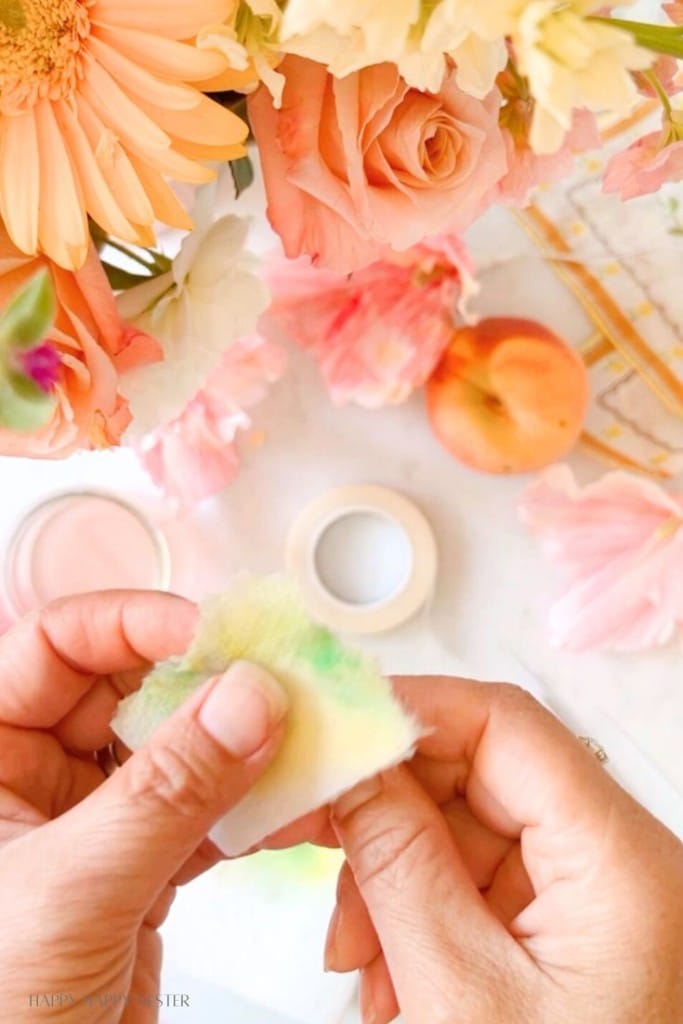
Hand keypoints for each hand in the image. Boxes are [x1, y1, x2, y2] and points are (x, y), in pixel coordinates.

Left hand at [0, 591, 287, 1022]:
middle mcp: (33, 782)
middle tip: (271, 678)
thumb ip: (167, 792)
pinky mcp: (139, 869)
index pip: (53, 646)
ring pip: (173, 748)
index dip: (131, 625)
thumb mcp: (72, 892)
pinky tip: (285, 800)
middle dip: (201, 681)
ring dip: (236, 741)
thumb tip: (246, 700)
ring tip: (293, 732)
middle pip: (124, 688)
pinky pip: (201, 810)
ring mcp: (91, 824)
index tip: (208, 635)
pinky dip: (248, 804)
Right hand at [325, 678, 682, 1023]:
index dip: (411, 709)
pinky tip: (387, 976)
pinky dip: (419, 916)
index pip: (507, 726)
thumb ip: (399, 862)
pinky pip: (477, 888)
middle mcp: (616, 863)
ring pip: (468, 834)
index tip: (330, 724)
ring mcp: (591, 898)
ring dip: (393, 877)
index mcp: (620, 861)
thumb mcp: (459, 994)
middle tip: (307, 831)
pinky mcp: (566, 932)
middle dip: (387, 811)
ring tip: (353, 953)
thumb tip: (352, 764)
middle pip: (481, 776)